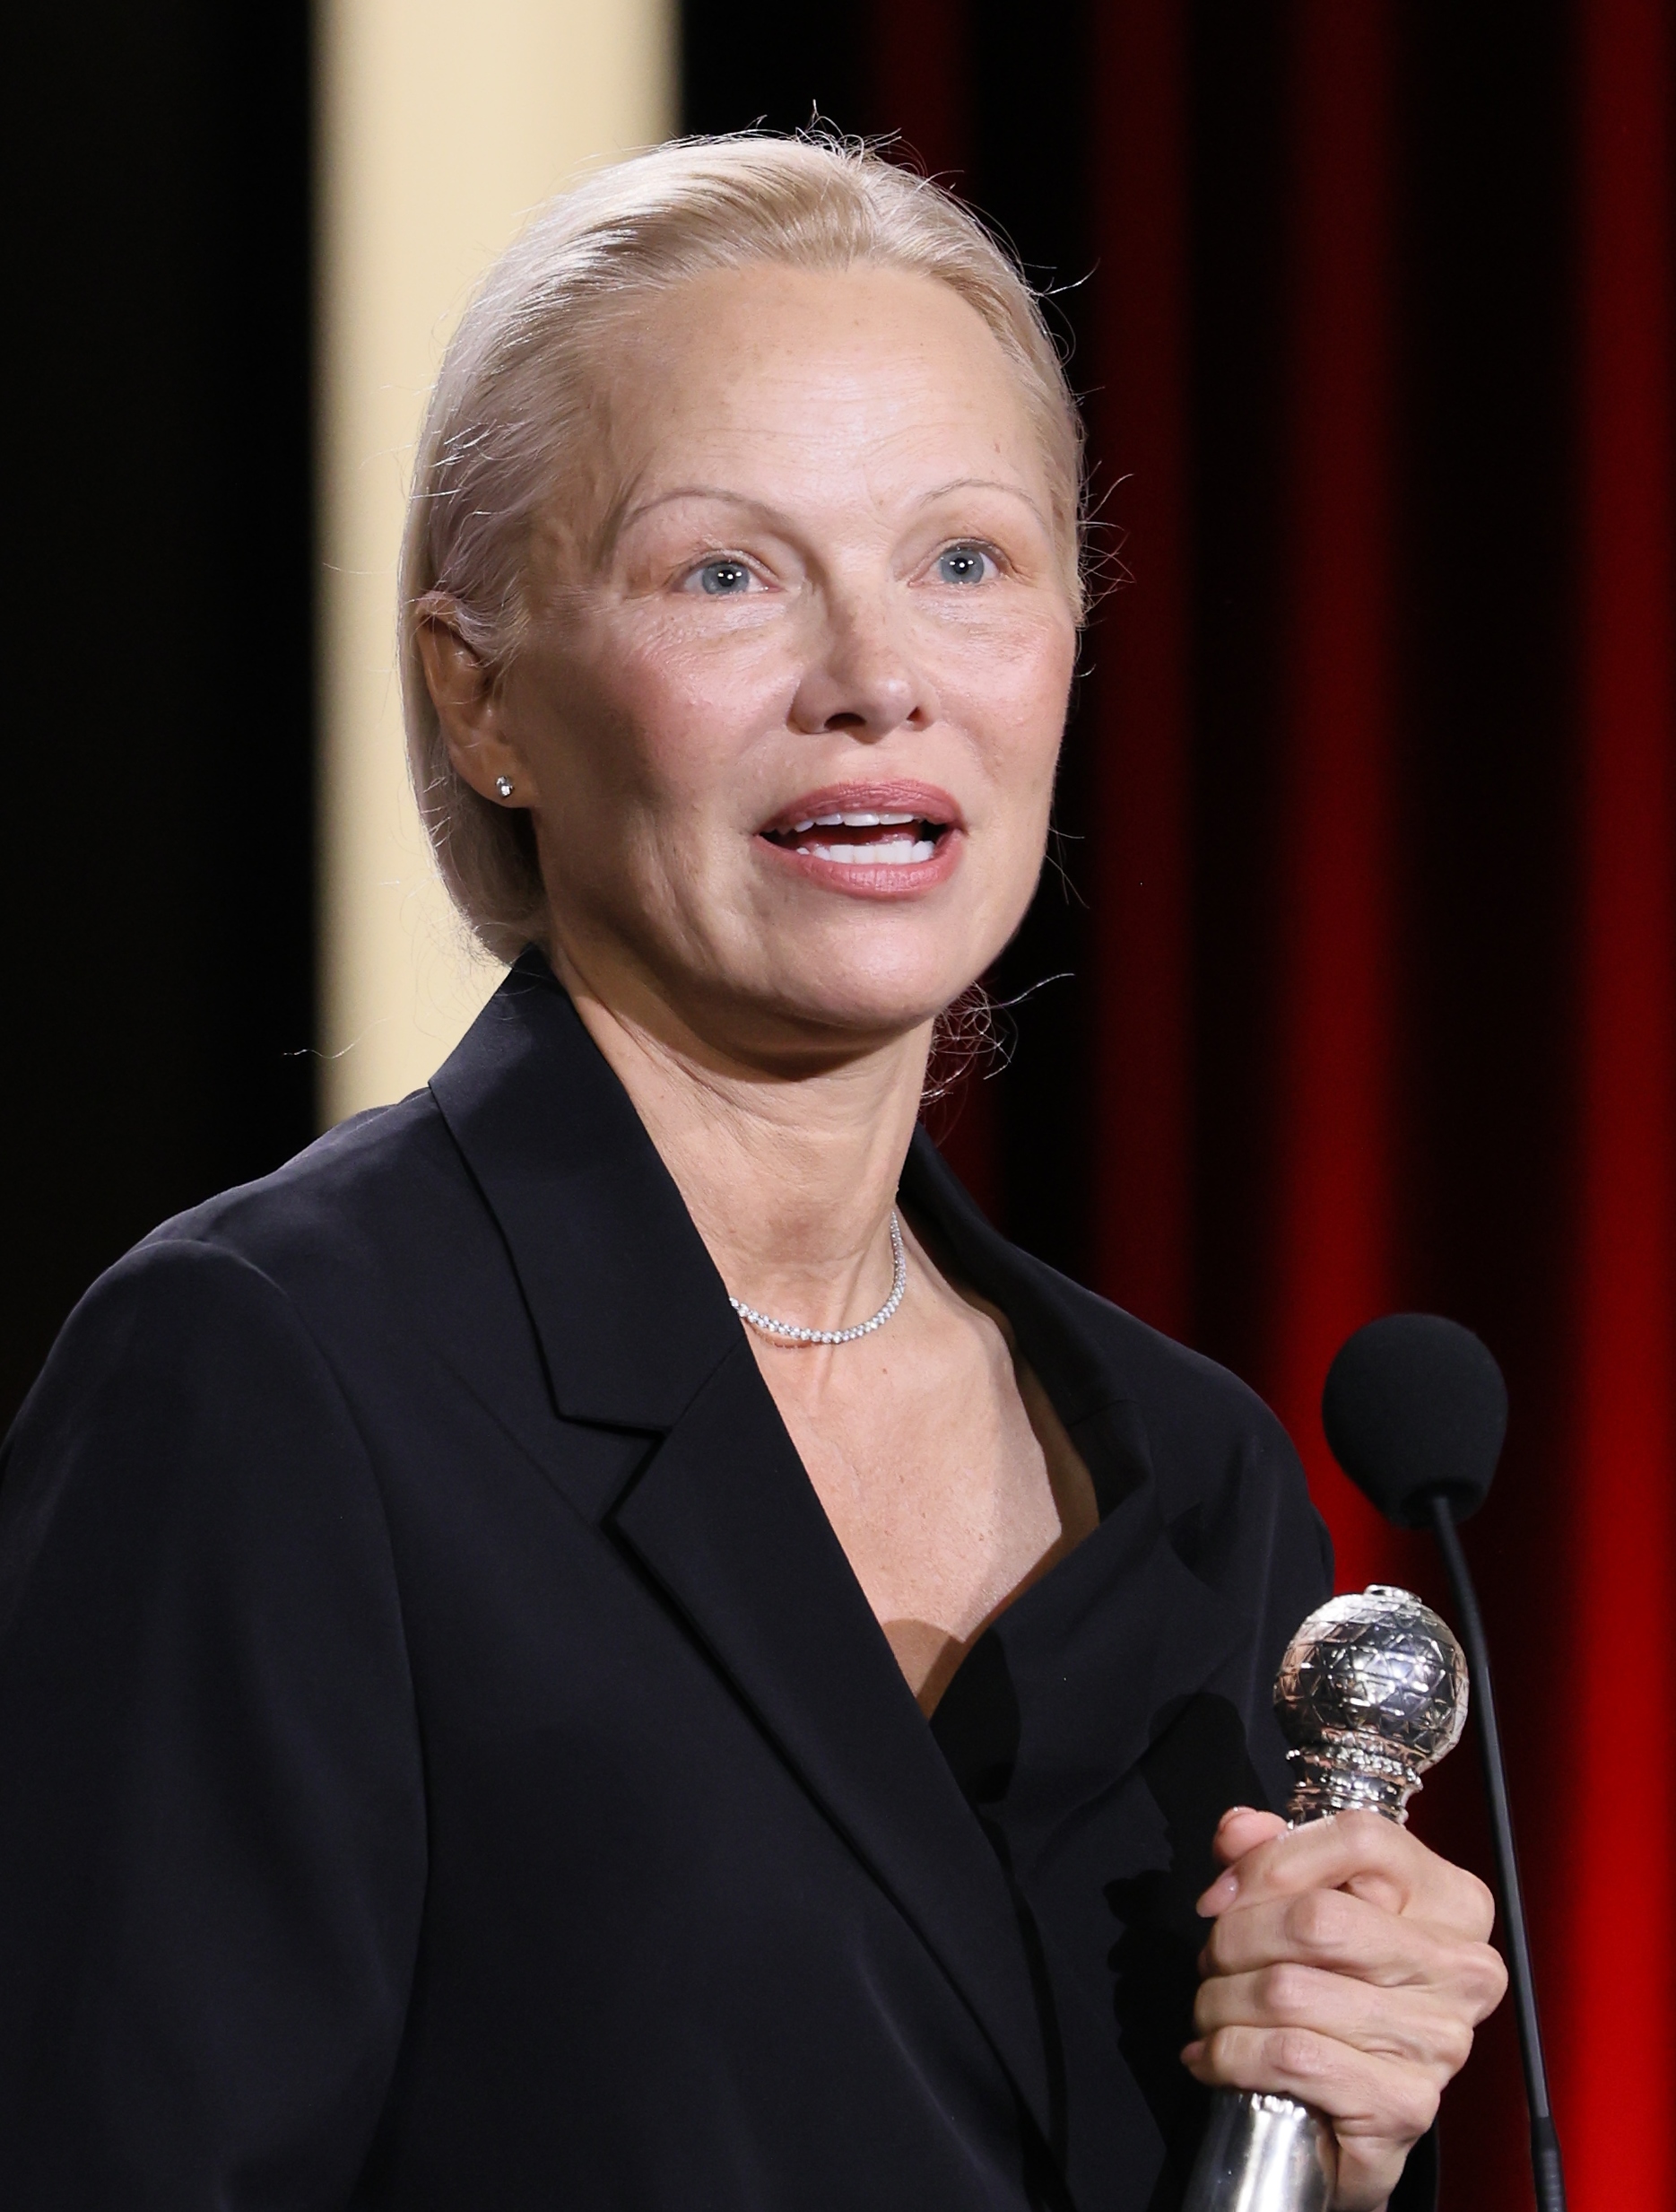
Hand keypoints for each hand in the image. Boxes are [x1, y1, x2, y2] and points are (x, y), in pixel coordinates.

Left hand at [1182, 1806, 1506, 2211]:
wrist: (1362, 2118)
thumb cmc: (1343, 1996)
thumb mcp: (1318, 1905)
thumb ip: (1277, 1853)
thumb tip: (1236, 1834)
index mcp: (1452, 1902)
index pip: (1362, 1839)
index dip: (1274, 1859)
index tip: (1221, 1895)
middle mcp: (1460, 1968)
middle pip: (1315, 1918)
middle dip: (1235, 1939)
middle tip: (1212, 1962)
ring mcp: (1437, 2039)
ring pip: (1288, 1991)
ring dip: (1221, 2001)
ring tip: (1211, 2011)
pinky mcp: (1403, 2104)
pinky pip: (1289, 2057)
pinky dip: (1230, 2054)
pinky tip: (1215, 2057)